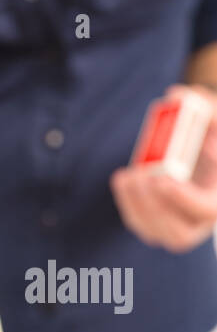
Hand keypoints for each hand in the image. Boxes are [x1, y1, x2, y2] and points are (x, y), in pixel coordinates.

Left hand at [110, 85, 216, 251]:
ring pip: (155, 232)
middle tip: (143, 177)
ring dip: (137, 205)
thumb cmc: (210, 129)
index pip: (206, 210)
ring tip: (130, 175)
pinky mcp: (158, 222)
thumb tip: (176, 96)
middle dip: (155, 207)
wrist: (201, 144)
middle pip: (178, 235)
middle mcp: (203, 219)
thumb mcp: (211, 114)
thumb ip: (203, 104)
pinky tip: (123, 178)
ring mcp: (180, 225)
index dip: (184, 200)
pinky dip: (128, 202)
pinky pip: (139, 223)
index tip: (162, 179)